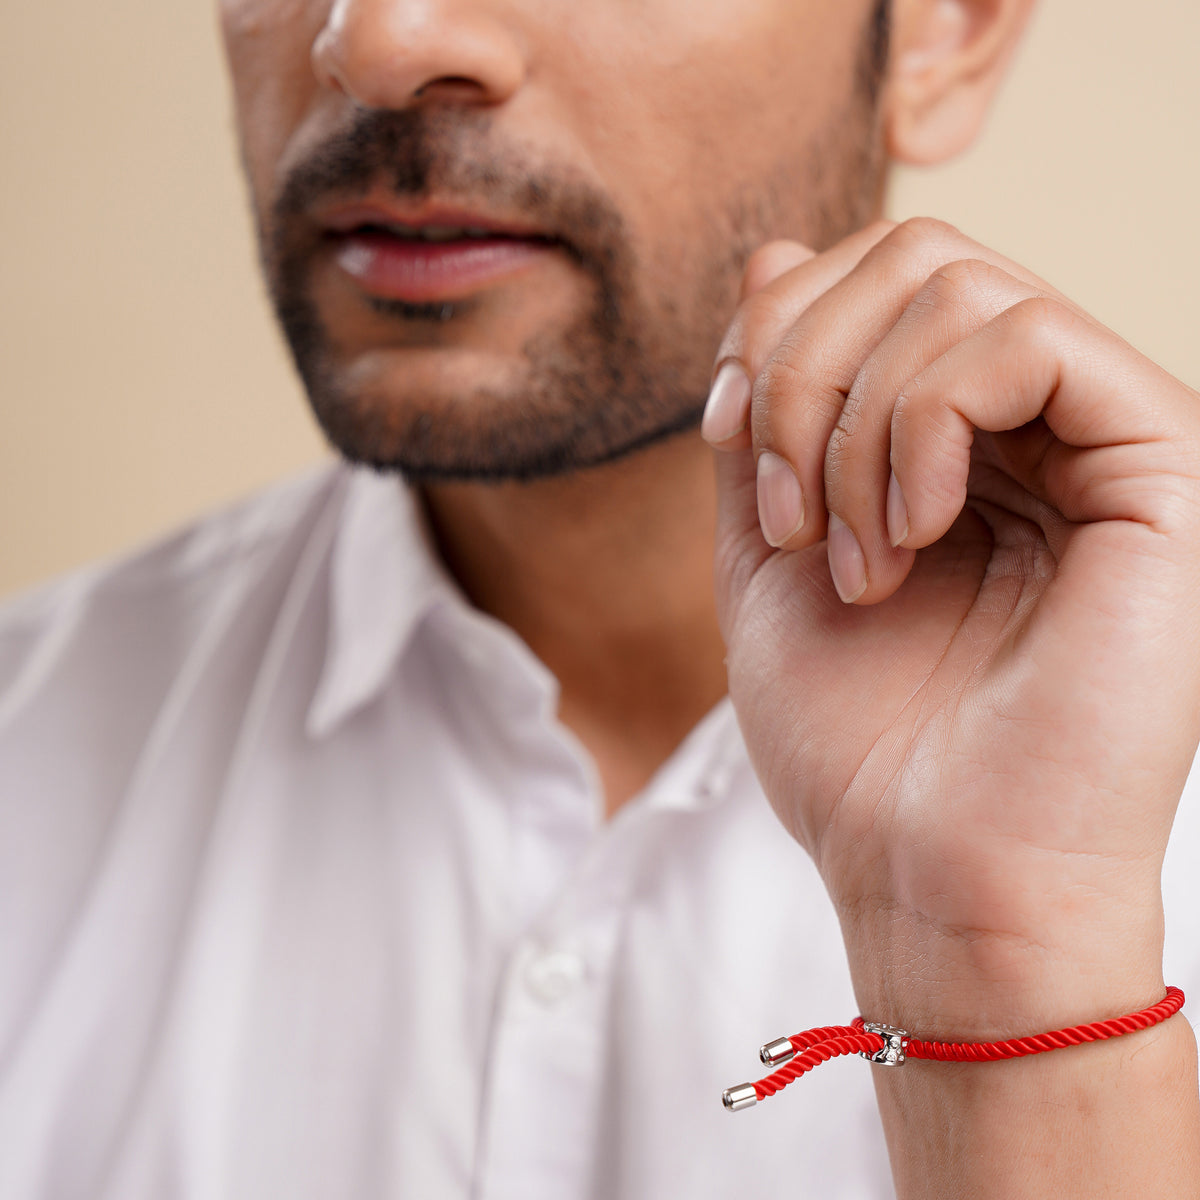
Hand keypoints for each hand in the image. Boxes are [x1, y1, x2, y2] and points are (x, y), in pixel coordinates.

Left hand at [705, 218, 1199, 1033]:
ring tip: (851, 556)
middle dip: (800, 372)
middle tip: (787, 518)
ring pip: (955, 283)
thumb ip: (766, 405)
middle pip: (908, 255)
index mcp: (957, 436)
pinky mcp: (1162, 465)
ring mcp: (1105, 436)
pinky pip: (1024, 340)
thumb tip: (772, 251)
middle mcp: (1041, 421)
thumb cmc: (856, 735)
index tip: (733, 447)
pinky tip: (912, 533)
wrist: (932, 867)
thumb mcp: (767, 544)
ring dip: (851, 421)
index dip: (775, 332)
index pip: (869, 274)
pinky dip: (921, 425)